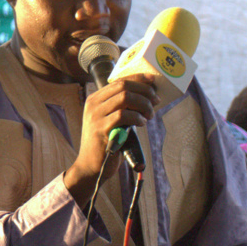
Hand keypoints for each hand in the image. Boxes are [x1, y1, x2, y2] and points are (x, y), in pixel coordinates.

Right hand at [64, 74, 158, 206]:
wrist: (90, 166)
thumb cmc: (106, 143)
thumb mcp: (111, 121)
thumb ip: (123, 108)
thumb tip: (148, 97)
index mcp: (95, 99)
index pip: (119, 80)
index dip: (138, 79)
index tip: (153, 82)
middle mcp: (93, 104)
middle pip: (123, 86)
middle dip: (144, 91)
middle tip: (156, 101)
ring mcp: (95, 116)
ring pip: (125, 97)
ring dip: (143, 104)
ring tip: (149, 115)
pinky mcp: (100, 129)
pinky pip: (123, 115)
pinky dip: (137, 117)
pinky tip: (142, 123)